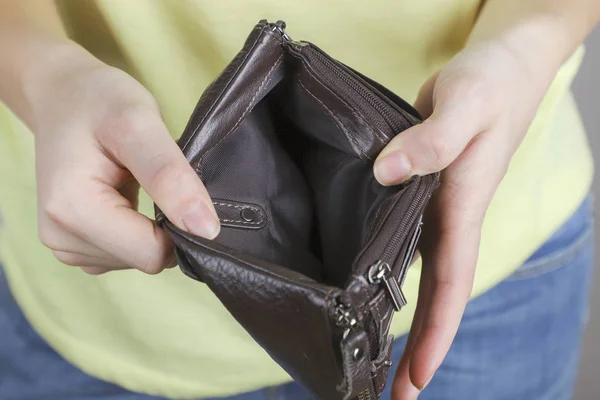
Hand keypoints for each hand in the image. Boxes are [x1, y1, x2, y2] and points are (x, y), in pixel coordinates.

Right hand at [28, 45, 219, 273]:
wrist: (63, 96)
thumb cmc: (99, 101)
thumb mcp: (141, 124)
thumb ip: (171, 177)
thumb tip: (206, 229)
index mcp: (71, 208)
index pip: (151, 253)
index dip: (180, 227)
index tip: (180, 188)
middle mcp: (59, 236)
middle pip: (144, 260)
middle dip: (163, 226)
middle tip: (154, 179)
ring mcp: (63, 244)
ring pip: (136, 259)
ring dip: (148, 226)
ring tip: (134, 183)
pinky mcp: (72, 245)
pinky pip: (123, 255)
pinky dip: (135, 229)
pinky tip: (125, 197)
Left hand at [374, 39, 550, 397]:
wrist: (498, 70)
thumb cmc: (489, 87)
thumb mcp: (465, 106)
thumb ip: (430, 142)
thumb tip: (386, 173)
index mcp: (463, 210)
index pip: (450, 286)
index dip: (434, 334)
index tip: (416, 379)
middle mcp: (448, 219)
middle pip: (433, 296)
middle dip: (416, 347)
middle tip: (391, 396)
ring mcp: (433, 209)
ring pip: (416, 275)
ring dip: (402, 319)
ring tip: (374, 358)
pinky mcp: (417, 193)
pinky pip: (403, 242)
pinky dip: (389, 273)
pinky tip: (366, 287)